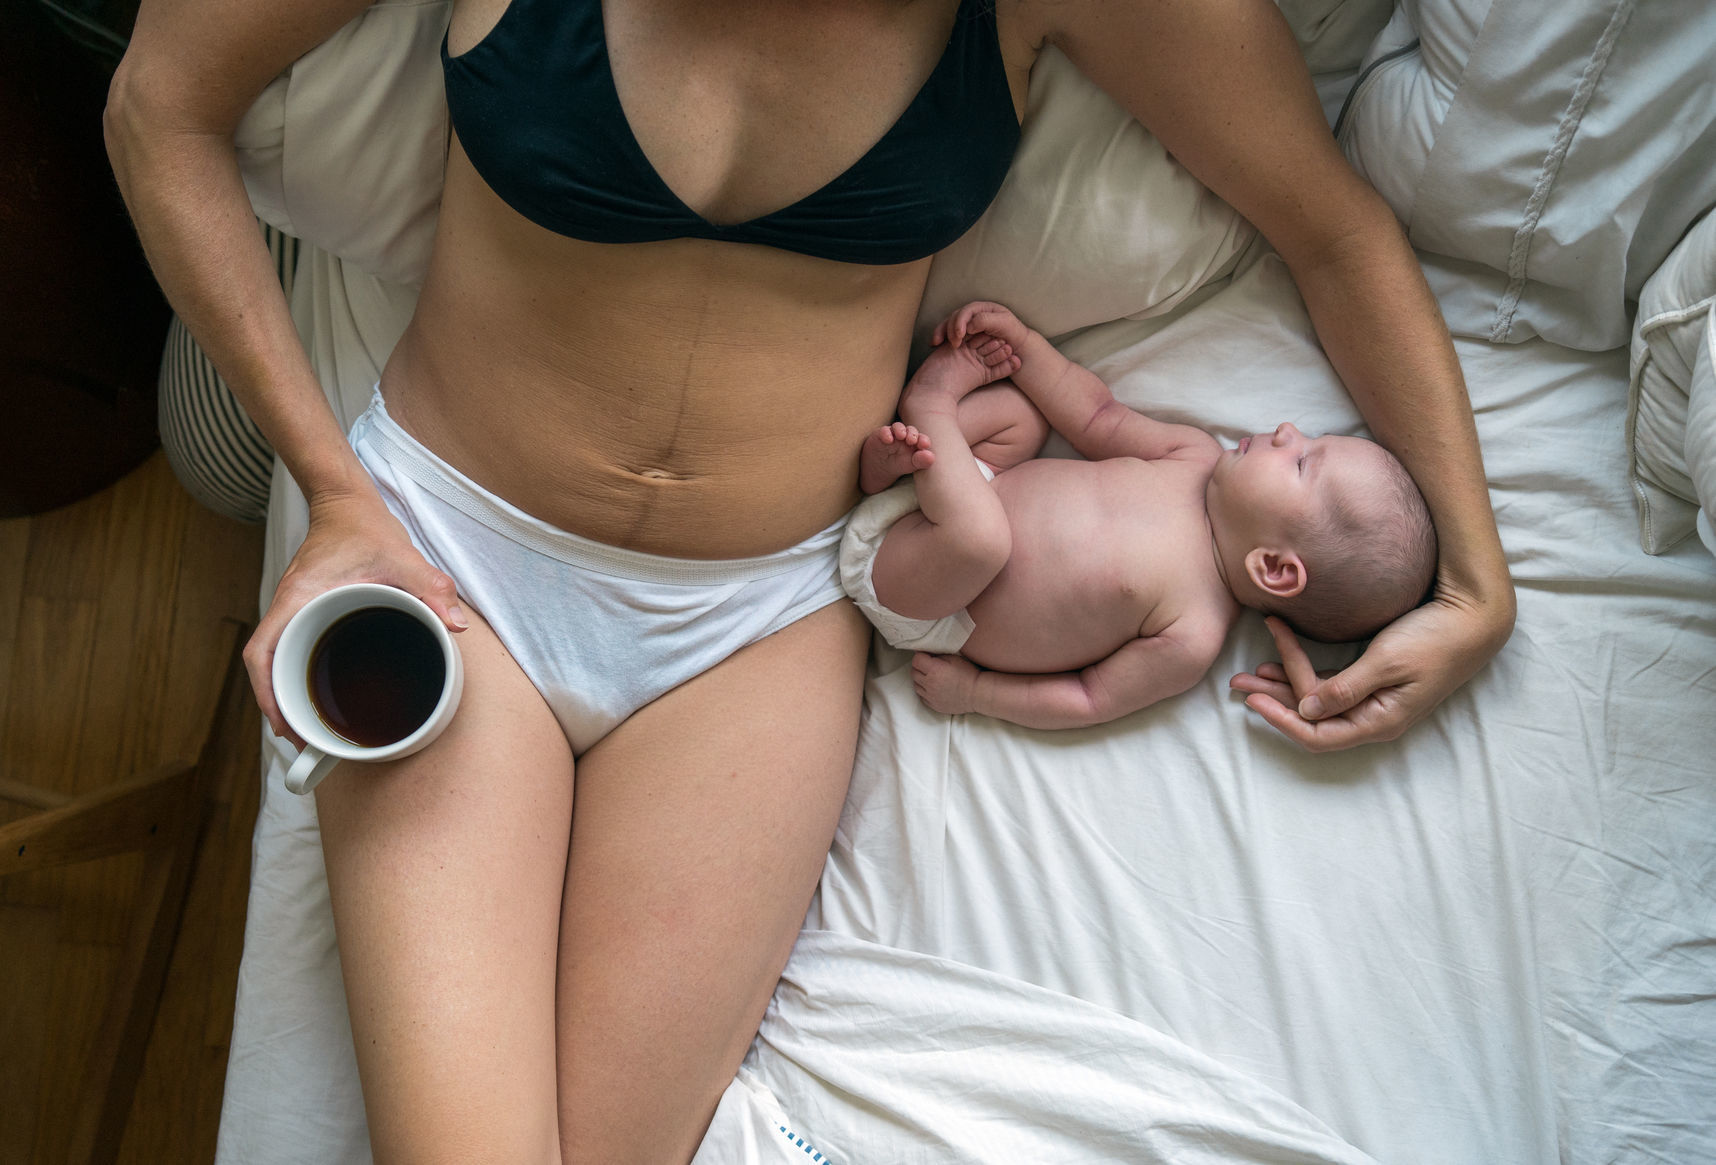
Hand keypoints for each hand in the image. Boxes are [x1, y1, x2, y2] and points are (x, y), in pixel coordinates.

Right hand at [243, 486, 466, 746]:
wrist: (345, 502)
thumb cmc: (364, 527)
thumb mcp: (402, 557)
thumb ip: (431, 588)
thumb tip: (457, 626)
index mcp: (298, 599)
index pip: (262, 652)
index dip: (266, 693)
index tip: (284, 723)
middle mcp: (287, 607)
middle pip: (266, 666)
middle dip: (277, 706)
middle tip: (305, 741)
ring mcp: (292, 610)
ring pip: (276, 660)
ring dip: (286, 694)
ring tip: (311, 729)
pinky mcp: (304, 611)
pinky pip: (291, 648)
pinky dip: (298, 674)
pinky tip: (321, 692)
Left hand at [912, 652, 980, 714]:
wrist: (978, 694)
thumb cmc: (968, 674)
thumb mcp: (953, 658)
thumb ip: (937, 655)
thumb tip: (925, 653)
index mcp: (935, 670)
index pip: (916, 660)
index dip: (921, 656)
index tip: (927, 656)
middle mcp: (930, 684)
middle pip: (914, 672)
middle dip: (920, 667)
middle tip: (930, 665)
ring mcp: (931, 697)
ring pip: (915, 685)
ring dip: (921, 679)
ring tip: (933, 677)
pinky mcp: (933, 705)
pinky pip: (921, 696)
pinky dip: (925, 691)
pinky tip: (934, 687)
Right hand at [934, 300, 1030, 351]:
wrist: (1018, 348)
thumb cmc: (1014, 334)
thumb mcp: (1004, 324)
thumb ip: (986, 320)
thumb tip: (969, 325)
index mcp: (984, 309)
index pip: (967, 311)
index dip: (961, 321)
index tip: (960, 335)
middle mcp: (975, 316)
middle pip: (955, 317)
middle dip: (950, 328)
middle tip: (953, 343)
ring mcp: (968, 326)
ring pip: (949, 325)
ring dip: (942, 333)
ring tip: (937, 344)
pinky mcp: (964, 336)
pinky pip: (947, 334)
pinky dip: (940, 338)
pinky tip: (935, 345)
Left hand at [1229, 583, 1512, 749]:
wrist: (1472, 616)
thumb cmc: (1434, 638)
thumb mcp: (1387, 662)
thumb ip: (1345, 689)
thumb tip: (1305, 711)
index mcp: (1379, 720)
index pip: (1317, 735)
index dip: (1281, 721)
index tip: (1252, 701)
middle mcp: (1373, 716)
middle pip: (1311, 718)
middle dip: (1272, 700)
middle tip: (1236, 683)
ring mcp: (1373, 699)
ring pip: (1316, 700)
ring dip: (1282, 684)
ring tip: (1248, 672)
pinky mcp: (1373, 679)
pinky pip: (1329, 684)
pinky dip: (1302, 672)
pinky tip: (1277, 660)